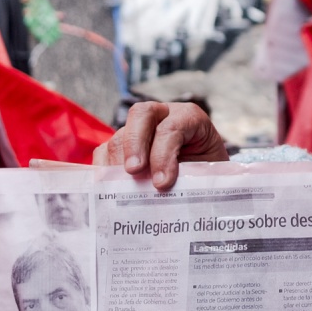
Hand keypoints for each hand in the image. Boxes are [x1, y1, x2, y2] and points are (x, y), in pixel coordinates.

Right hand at [94, 102, 228, 191]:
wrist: (203, 177)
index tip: (162, 183)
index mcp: (189, 118)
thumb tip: (170, 196)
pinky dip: (104, 170)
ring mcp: (139, 129)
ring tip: (121, 189)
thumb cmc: (207, 174)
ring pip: (120, 135)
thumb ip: (193, 178)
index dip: (164, 154)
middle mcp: (162, 116)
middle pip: (141, 114)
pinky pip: (104, 152)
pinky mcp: (122, 145)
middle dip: (135, 144)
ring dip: (117, 163)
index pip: (172, 127)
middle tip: (133, 172)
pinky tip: (109, 190)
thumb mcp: (207, 173)